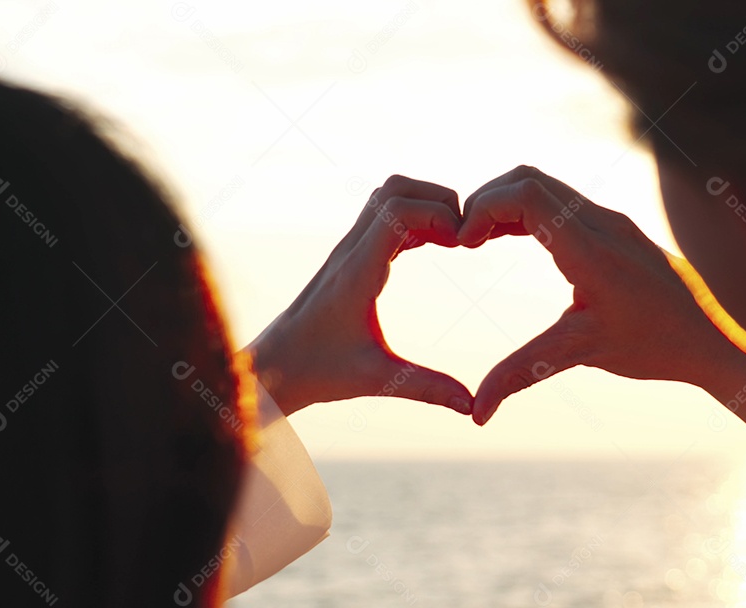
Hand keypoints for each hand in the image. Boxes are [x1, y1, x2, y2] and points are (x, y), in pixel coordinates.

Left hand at [248, 175, 473, 415]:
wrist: (273, 369)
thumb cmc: (317, 372)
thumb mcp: (377, 380)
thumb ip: (427, 389)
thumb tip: (471, 406)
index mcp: (357, 272)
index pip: (397, 210)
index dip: (438, 214)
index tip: (464, 244)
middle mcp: (351, 251)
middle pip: (395, 189)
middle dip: (438, 199)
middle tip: (464, 235)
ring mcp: (348, 250)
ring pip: (388, 196)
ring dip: (426, 205)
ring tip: (453, 239)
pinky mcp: (350, 256)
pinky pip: (385, 218)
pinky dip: (415, 220)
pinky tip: (436, 245)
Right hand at [458, 166, 737, 424]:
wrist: (710, 341)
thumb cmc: (654, 347)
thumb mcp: (581, 355)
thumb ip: (522, 375)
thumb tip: (476, 413)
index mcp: (592, 250)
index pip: (526, 195)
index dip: (483, 208)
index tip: (462, 242)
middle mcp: (603, 223)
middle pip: (529, 179)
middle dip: (486, 200)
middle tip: (463, 238)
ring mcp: (612, 221)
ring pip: (546, 185)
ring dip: (506, 203)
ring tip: (477, 239)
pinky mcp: (616, 227)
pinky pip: (563, 201)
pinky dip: (528, 211)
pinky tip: (508, 238)